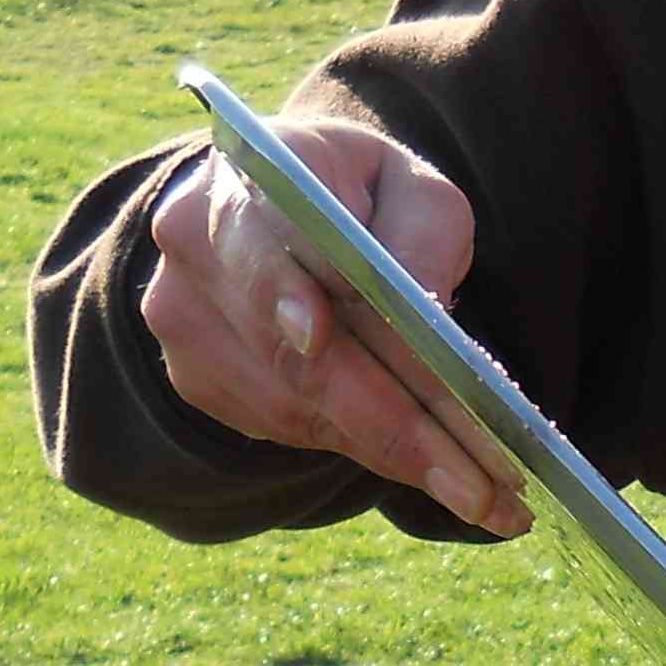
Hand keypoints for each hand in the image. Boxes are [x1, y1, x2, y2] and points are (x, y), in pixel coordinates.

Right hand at [141, 117, 529, 534]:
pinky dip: (363, 448)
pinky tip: (421, 459)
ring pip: (297, 406)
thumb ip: (424, 236)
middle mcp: (197, 242)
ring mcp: (184, 316)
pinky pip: (289, 429)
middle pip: (294, 351)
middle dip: (392, 423)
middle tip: (476, 488)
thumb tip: (421, 306)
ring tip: (480, 491)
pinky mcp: (197, 377)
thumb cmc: (366, 202)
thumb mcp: (417, 193)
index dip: (283, 286)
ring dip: (392, 453)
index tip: (317, 333)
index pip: (258, 231)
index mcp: (252, 174)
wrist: (289, 216)